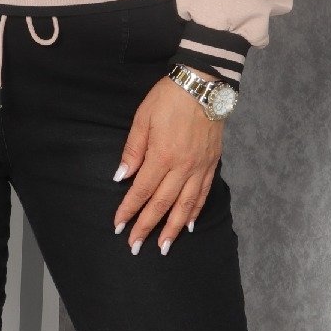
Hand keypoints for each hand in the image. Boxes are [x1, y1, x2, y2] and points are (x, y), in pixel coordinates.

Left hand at [112, 75, 222, 252]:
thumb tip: (121, 178)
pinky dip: (194, 212)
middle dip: (147, 227)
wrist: (204, 83)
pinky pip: (203, 194)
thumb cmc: (169, 98)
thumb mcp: (143, 118)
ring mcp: (199, 167)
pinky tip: (187, 224)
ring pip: (185, 205)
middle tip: (135, 246)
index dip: (129, 210)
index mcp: (162, 155)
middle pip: (162, 204)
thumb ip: (133, 150)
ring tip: (163, 247)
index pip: (141, 191)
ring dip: (172, 228)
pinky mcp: (211, 163)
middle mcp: (182, 166)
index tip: (118, 226)